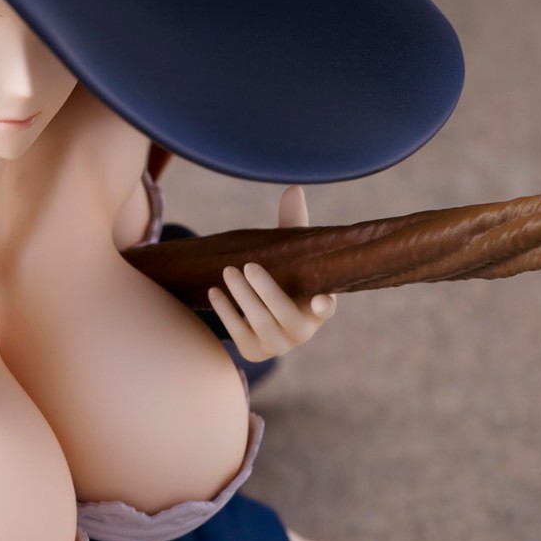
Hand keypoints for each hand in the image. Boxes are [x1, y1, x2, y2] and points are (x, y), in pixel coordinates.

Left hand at [206, 185, 336, 361]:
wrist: (259, 317)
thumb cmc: (283, 278)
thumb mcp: (290, 254)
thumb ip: (293, 225)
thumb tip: (293, 188)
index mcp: (317, 306)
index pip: (326, 309)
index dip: (324, 306)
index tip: (321, 299)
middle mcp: (302, 331)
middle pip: (285, 314)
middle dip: (266, 290)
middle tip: (248, 266)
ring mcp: (278, 345)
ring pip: (261, 324)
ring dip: (243, 297)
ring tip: (228, 271)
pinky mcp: (254, 351)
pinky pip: (239, 334)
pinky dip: (226, 312)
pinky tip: (215, 291)